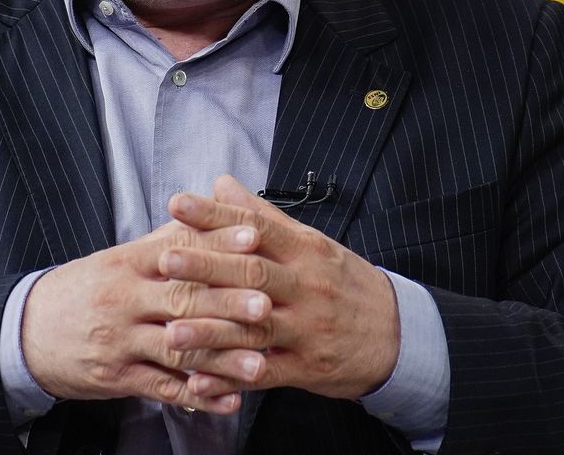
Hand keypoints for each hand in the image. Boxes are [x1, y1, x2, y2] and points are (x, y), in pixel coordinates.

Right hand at [20, 219, 272, 413]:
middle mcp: (123, 299)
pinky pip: (161, 388)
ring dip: (221, 359)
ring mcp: (118, 341)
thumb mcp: (120, 258)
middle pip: (182, 299)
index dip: (218, 244)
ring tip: (259, 364)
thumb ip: (169, 238)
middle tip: (267, 305)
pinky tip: (228, 400)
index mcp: (128, 263)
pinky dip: (197, 396)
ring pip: (176, 349)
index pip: (178, 250)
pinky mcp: (115, 377)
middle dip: (228, 303)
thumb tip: (214, 207)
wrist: (27, 331)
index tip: (255, 239)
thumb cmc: (86, 290)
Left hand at [161, 175, 400, 400]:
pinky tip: (197, 380)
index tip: (177, 204)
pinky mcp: (307, 368)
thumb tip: (222, 183)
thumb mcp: (312, 245)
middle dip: (207, 268)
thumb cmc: (345, 284)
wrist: (398, 334)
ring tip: (170, 331)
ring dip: (211, 331)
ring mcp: (307, 329)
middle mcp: (307, 287)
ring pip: (254, 328)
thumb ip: (263, 216)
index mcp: (306, 251)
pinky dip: (229, 378)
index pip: (256, 226)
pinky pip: (264, 374)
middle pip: (253, 274)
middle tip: (165, 260)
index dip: (216, 215)